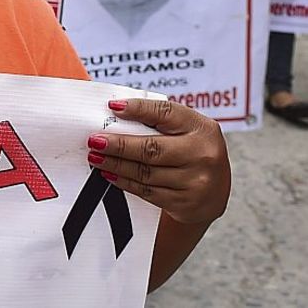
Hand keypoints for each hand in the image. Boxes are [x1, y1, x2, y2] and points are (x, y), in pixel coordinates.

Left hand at [87, 98, 230, 225]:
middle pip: (151, 148)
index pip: (166, 113)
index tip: (112, 107)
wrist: (214, 190)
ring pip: (145, 172)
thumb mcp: (184, 129)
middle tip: (95, 140)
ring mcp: (196, 182)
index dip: (138, 109)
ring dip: (115, 164)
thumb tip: (116, 111)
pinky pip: (147, 192)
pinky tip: (110, 174)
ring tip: (96, 157)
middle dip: (118, 144)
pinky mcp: (185, 203)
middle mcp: (203, 155)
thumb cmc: (191, 150)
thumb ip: (157, 120)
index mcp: (202, 128)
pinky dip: (124, 182)